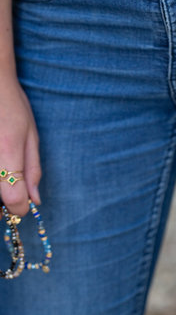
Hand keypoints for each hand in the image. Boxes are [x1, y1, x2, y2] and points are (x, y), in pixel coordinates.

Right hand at [0, 77, 41, 215]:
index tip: (24, 206)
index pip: (13, 199)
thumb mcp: (30, 137)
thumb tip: (34, 200)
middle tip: (9, 195)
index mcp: (7, 153)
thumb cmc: (11, 107)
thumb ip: (32, 171)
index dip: (20, 208)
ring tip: (4, 178)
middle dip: (1, 206)